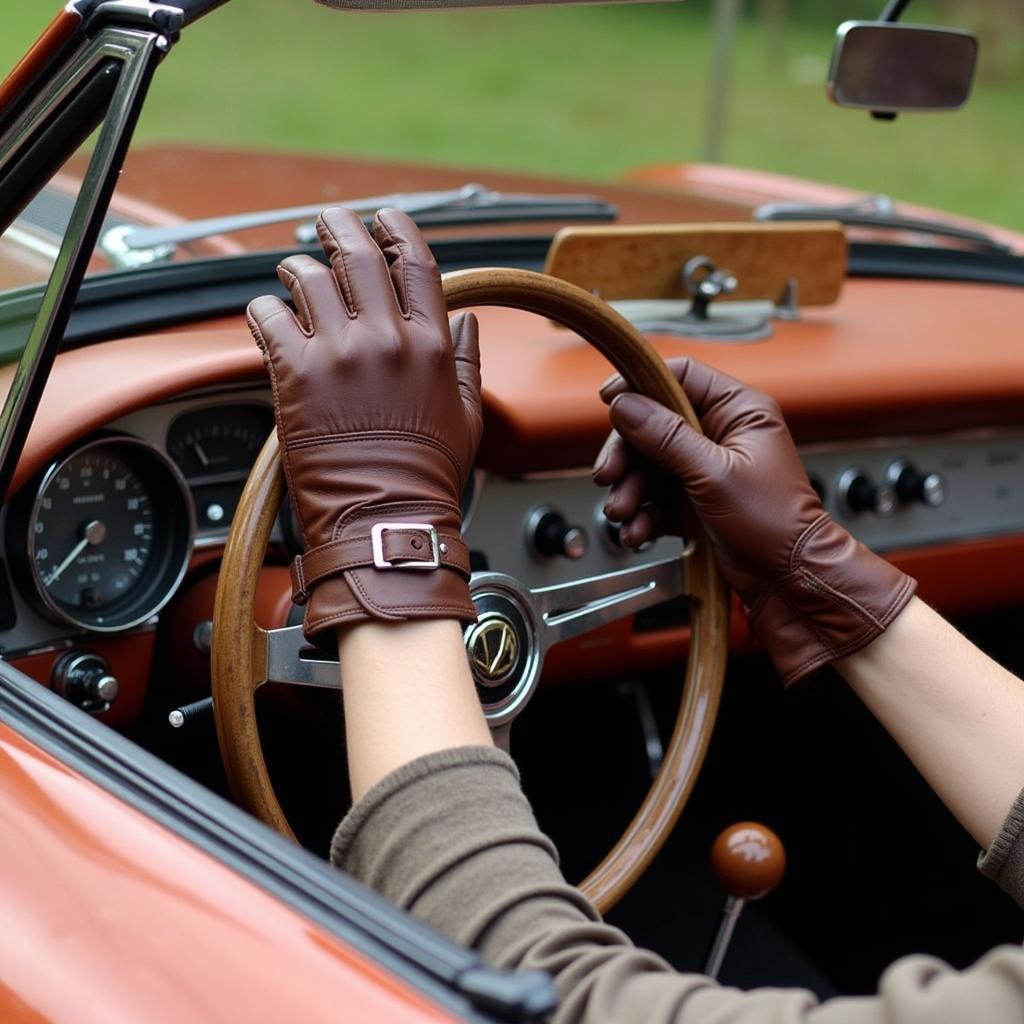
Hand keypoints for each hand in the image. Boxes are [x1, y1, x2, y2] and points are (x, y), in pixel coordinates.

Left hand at [246, 207, 481, 639]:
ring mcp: (341, 353)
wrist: (385, 519)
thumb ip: (468, 363)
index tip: (384, 218)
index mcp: (433, 345)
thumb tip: (468, 323)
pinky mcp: (297, 374)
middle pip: (360, 256)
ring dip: (297, 269)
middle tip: (327, 223)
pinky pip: (269, 317)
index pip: (416, 264)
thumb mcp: (467, 416)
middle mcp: (387, 339)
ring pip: (310, 278)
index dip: (397, 230)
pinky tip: (267, 315)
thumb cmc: (427, 478)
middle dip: (340, 229)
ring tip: (292, 273)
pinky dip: (264, 310)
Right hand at [593, 357, 914, 684]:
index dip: (640, 384)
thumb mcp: (714, 473)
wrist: (790, 581)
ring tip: (623, 513)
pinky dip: (643, 515)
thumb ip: (666, 437)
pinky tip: (638, 531)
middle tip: (610, 474)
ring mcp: (707, 468)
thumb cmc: (776, 524)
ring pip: (650, 465)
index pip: (681, 377)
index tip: (609, 400)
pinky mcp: (696, 501)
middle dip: (627, 454)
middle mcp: (722, 434)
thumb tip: (627, 405)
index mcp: (739, 410)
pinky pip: (657, 498)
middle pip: (654, 425)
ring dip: (630, 490)